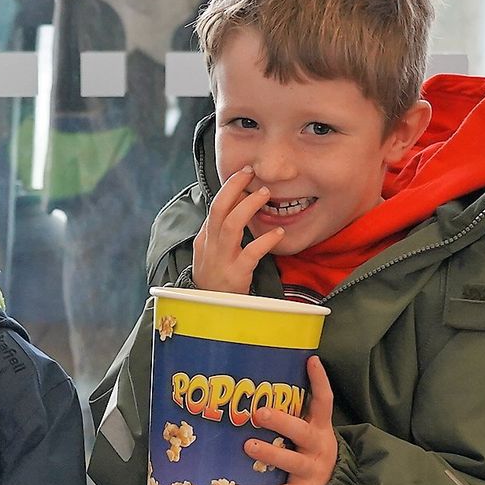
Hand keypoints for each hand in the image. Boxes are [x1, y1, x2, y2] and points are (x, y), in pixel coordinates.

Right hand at [191, 166, 282, 294]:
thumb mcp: (212, 253)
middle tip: (252, 174)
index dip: (229, 187)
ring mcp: (221, 260)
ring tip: (265, 195)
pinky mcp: (236, 274)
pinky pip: (251, 253)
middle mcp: (210, 245)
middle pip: (219, 208)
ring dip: (249, 207)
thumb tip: (236, 204)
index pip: (215, 206)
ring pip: (232, 225)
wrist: (210, 310)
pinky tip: (279, 233)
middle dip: (234, 187)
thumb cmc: (215, 279)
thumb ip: (221, 231)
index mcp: (205, 238)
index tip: (244, 174)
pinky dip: (266, 240)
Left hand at [245, 356, 336, 484]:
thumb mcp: (310, 427)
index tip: (311, 360)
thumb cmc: (308, 448)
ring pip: (292, 461)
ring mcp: (311, 470)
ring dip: (270, 454)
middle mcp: (318, 446)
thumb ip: (293, 410)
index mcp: (319, 427)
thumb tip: (260, 382)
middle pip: (302, 432)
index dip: (320, 381)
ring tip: (248, 446)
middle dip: (281, 422)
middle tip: (259, 412)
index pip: (324, 401)